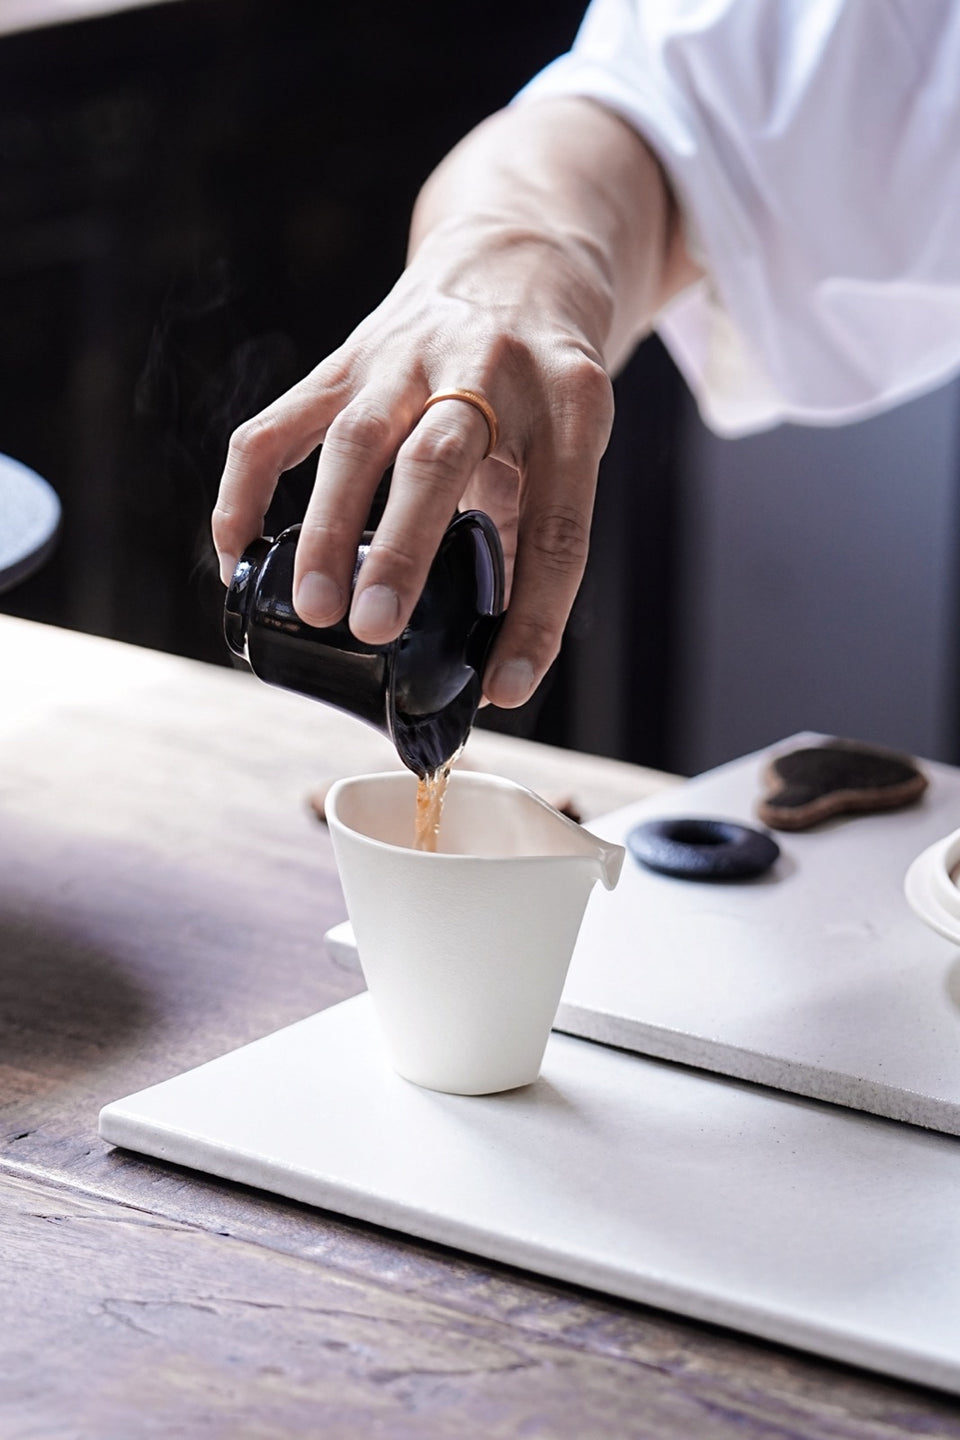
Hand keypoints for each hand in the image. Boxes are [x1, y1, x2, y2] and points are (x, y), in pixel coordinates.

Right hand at [212, 226, 613, 707]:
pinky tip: (236, 555)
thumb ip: (537, 532)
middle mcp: (490, 370)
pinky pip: (282, 422)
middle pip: (438, 461)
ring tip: (309, 609)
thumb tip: (499, 654)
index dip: (534, 613)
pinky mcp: (348, 357)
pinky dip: (248, 488)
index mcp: (571, 404)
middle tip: (371, 629)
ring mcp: (411, 357)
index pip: (558, 523)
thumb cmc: (548, 380)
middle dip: (402, 549)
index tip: (506, 687)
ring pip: (356, 439)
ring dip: (325, 527)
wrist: (519, 257)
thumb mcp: (573, 442)